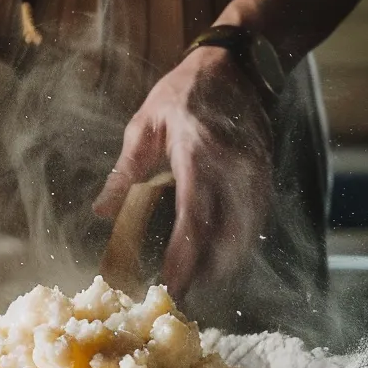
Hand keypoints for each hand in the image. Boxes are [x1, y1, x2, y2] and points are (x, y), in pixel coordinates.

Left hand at [93, 46, 272, 296]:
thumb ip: (125, 171)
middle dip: (205, 273)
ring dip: (225, 266)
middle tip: (181, 300)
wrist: (236, 67)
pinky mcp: (266, 177)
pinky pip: (256, 221)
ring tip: (200, 289)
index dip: (183, 256)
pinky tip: (223, 263)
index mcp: (198, 154)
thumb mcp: (145, 124)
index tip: (169, 285)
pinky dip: (240, 246)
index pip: (193, 217)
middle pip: (226, 236)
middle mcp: (232, 168)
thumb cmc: (184, 92)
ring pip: (246, 234)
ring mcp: (255, 174)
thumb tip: (102, 211)